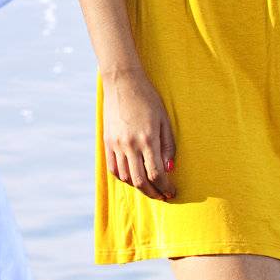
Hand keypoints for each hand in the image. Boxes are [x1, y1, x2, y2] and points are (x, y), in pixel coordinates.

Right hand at [102, 67, 176, 201]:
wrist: (122, 82)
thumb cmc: (147, 99)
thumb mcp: (164, 120)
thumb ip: (168, 146)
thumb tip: (170, 169)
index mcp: (147, 139)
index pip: (157, 174)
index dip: (166, 188)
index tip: (172, 192)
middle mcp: (130, 144)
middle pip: (141, 181)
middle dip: (154, 193)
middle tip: (163, 196)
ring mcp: (116, 144)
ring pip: (126, 177)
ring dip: (139, 187)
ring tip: (149, 187)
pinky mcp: (107, 141)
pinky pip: (113, 168)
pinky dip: (123, 178)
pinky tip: (132, 177)